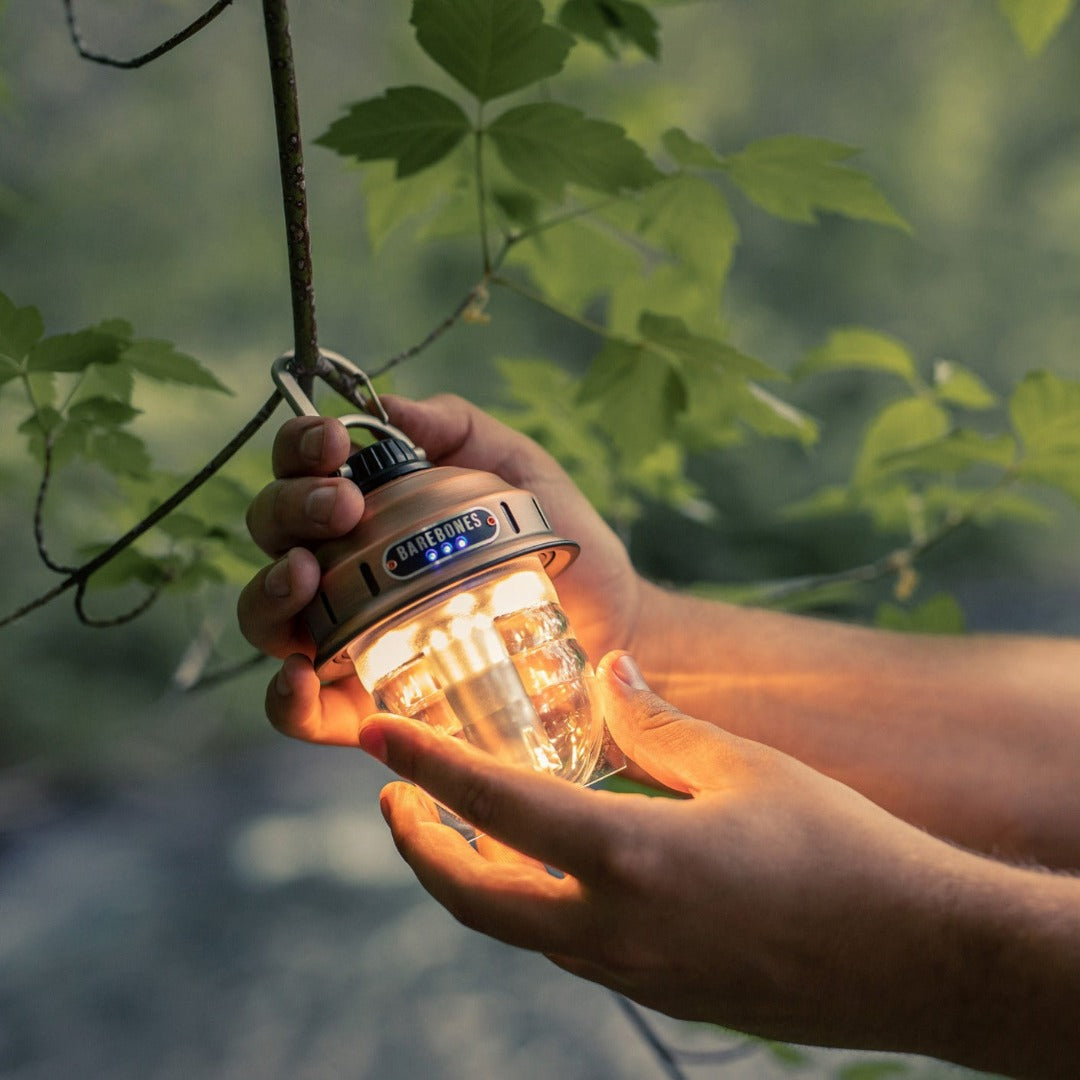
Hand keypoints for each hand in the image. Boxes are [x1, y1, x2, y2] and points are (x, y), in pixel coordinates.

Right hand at [237, 395, 643, 745]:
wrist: (608, 620)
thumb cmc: (558, 542)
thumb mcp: (515, 468)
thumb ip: (457, 429)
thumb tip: (386, 408)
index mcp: (372, 509)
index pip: (305, 469)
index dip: (301, 448)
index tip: (334, 443)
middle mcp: (344, 568)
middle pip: (274, 533)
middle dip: (291, 509)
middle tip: (342, 507)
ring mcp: (348, 638)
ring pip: (268, 617)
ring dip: (270, 591)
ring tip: (305, 576)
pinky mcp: (367, 706)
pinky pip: (302, 710)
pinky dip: (286, 696)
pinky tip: (302, 675)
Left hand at [364, 651, 988, 1056]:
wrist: (913, 956)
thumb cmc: (839, 851)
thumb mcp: (745, 767)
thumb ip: (657, 722)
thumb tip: (608, 672)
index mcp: (627, 855)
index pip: (491, 804)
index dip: (422, 764)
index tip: (373, 735)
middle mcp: (611, 927)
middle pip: (470, 895)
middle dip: (417, 845)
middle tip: (394, 797)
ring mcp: (629, 973)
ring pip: (512, 926)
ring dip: (469, 874)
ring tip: (459, 824)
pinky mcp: (658, 991)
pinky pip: (564, 945)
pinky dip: (529, 900)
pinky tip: (550, 862)